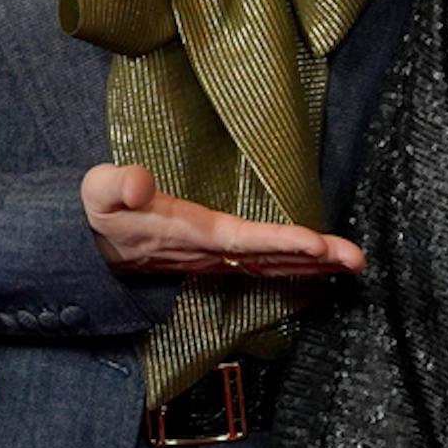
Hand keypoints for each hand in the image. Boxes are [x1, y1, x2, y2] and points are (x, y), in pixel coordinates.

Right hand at [80, 163, 365, 277]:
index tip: (318, 244)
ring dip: (314, 265)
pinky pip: (264, 263)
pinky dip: (295, 264)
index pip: (243, 238)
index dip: (281, 242)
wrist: (89, 246)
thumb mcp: (99, 192)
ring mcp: (215, 258)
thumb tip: (138, 182)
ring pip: (272, 264)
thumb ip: (117, 186)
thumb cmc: (100, 214)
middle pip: (270, 258)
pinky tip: (319, 265)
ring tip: (352, 262)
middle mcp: (209, 251)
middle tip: (357, 259)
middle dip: (316, 260)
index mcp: (189, 233)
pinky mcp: (217, 257)